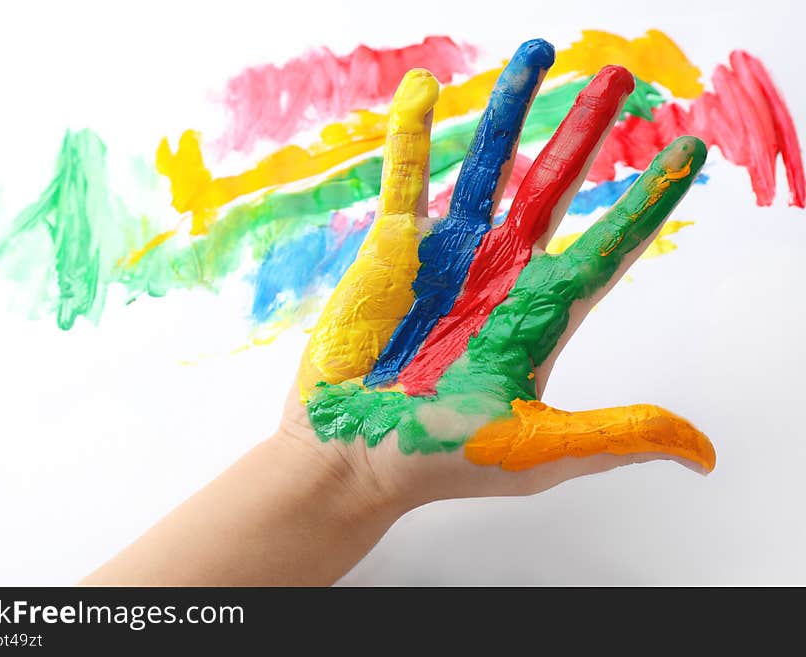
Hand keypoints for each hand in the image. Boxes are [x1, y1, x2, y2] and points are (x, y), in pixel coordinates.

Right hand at [283, 39, 714, 511]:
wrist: (351, 454)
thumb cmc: (438, 460)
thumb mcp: (535, 449)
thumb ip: (614, 435)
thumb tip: (700, 451)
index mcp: (540, 314)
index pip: (608, 246)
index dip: (647, 200)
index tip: (688, 152)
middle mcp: (500, 272)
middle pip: (555, 186)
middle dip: (586, 132)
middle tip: (619, 80)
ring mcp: (447, 254)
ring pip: (486, 164)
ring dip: (511, 109)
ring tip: (536, 52)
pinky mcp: (392, 247)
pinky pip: (407, 177)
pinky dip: (412, 135)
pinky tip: (425, 89)